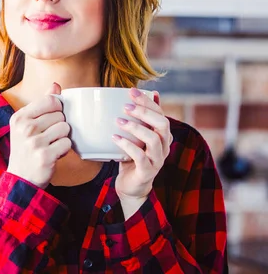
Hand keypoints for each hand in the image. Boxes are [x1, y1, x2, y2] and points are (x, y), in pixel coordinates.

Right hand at [6, 83, 71, 188]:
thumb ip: (41, 104)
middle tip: (50, 137)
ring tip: (52, 145)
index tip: (53, 118)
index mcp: (20, 117)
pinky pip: (67, 143)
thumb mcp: (26, 125)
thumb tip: (55, 85)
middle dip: (60, 125)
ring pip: (65, 128)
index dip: (58, 108)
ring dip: (63, 138)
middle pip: (60, 114)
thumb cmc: (26, 149)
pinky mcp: (45, 156)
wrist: (20, 179)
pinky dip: (64, 150)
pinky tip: (55, 154)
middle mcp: (25, 128)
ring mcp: (34, 142)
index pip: (50, 100)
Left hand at [112, 88, 172, 217]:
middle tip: (126, 106)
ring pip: (153, 139)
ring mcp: (157, 160)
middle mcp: (164, 146)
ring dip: (135, 128)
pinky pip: (140, 157)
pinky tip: (115, 138)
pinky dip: (127, 145)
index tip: (131, 91)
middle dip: (144, 112)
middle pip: (162, 124)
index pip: (161, 113)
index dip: (147, 101)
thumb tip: (148, 94)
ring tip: (118, 121)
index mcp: (162, 136)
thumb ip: (141, 120)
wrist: (132, 186)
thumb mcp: (137, 137)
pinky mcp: (147, 172)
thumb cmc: (133, 158)